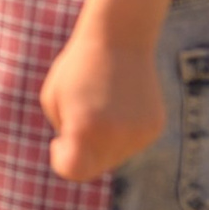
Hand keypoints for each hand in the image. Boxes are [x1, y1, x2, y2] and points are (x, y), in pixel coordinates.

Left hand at [40, 22, 164, 182]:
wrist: (119, 38)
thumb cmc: (77, 67)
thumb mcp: (54, 100)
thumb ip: (65, 134)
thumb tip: (83, 156)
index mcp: (85, 129)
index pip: (73, 171)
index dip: (61, 160)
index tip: (59, 140)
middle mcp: (115, 136)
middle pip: (93, 167)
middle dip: (81, 152)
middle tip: (78, 119)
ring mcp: (138, 134)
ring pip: (114, 157)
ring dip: (102, 142)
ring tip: (101, 105)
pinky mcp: (154, 128)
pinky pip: (131, 143)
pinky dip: (121, 132)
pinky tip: (120, 103)